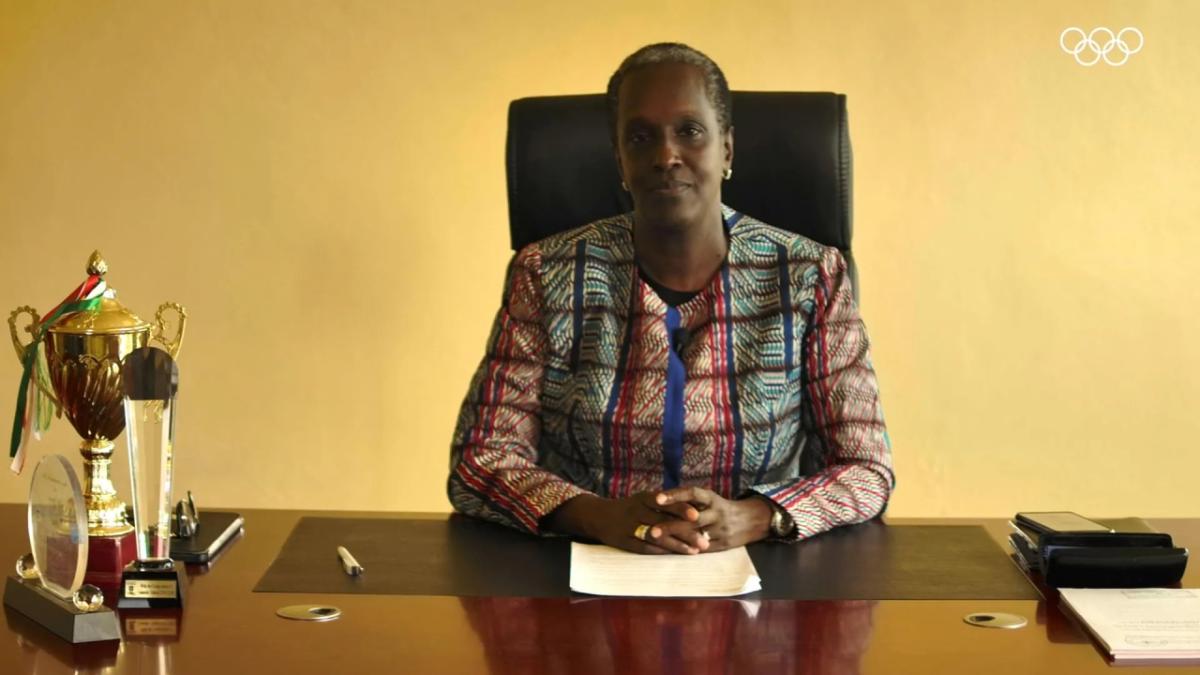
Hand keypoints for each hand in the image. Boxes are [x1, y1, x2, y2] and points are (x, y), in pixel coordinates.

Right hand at [543, 493, 711, 554]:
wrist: (598, 516)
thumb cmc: (628, 507)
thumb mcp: (643, 499)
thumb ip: (664, 503)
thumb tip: (693, 507)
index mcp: (644, 498)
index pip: (665, 503)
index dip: (681, 508)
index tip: (697, 514)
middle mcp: (637, 511)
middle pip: (664, 521)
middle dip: (685, 532)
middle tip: (704, 540)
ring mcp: (630, 527)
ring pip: (657, 537)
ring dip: (676, 545)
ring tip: (694, 551)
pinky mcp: (626, 542)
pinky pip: (645, 548)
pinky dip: (661, 552)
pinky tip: (674, 556)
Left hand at [653, 487, 772, 551]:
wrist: (752, 520)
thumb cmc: (721, 508)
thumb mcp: (710, 499)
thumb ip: (690, 500)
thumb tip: (659, 500)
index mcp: (712, 498)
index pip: (692, 493)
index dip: (675, 495)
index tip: (657, 498)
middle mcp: (717, 512)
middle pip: (693, 519)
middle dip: (671, 525)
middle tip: (651, 529)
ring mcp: (721, 530)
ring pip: (697, 536)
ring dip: (677, 540)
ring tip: (660, 544)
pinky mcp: (723, 544)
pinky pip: (703, 549)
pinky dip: (687, 550)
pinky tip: (672, 552)